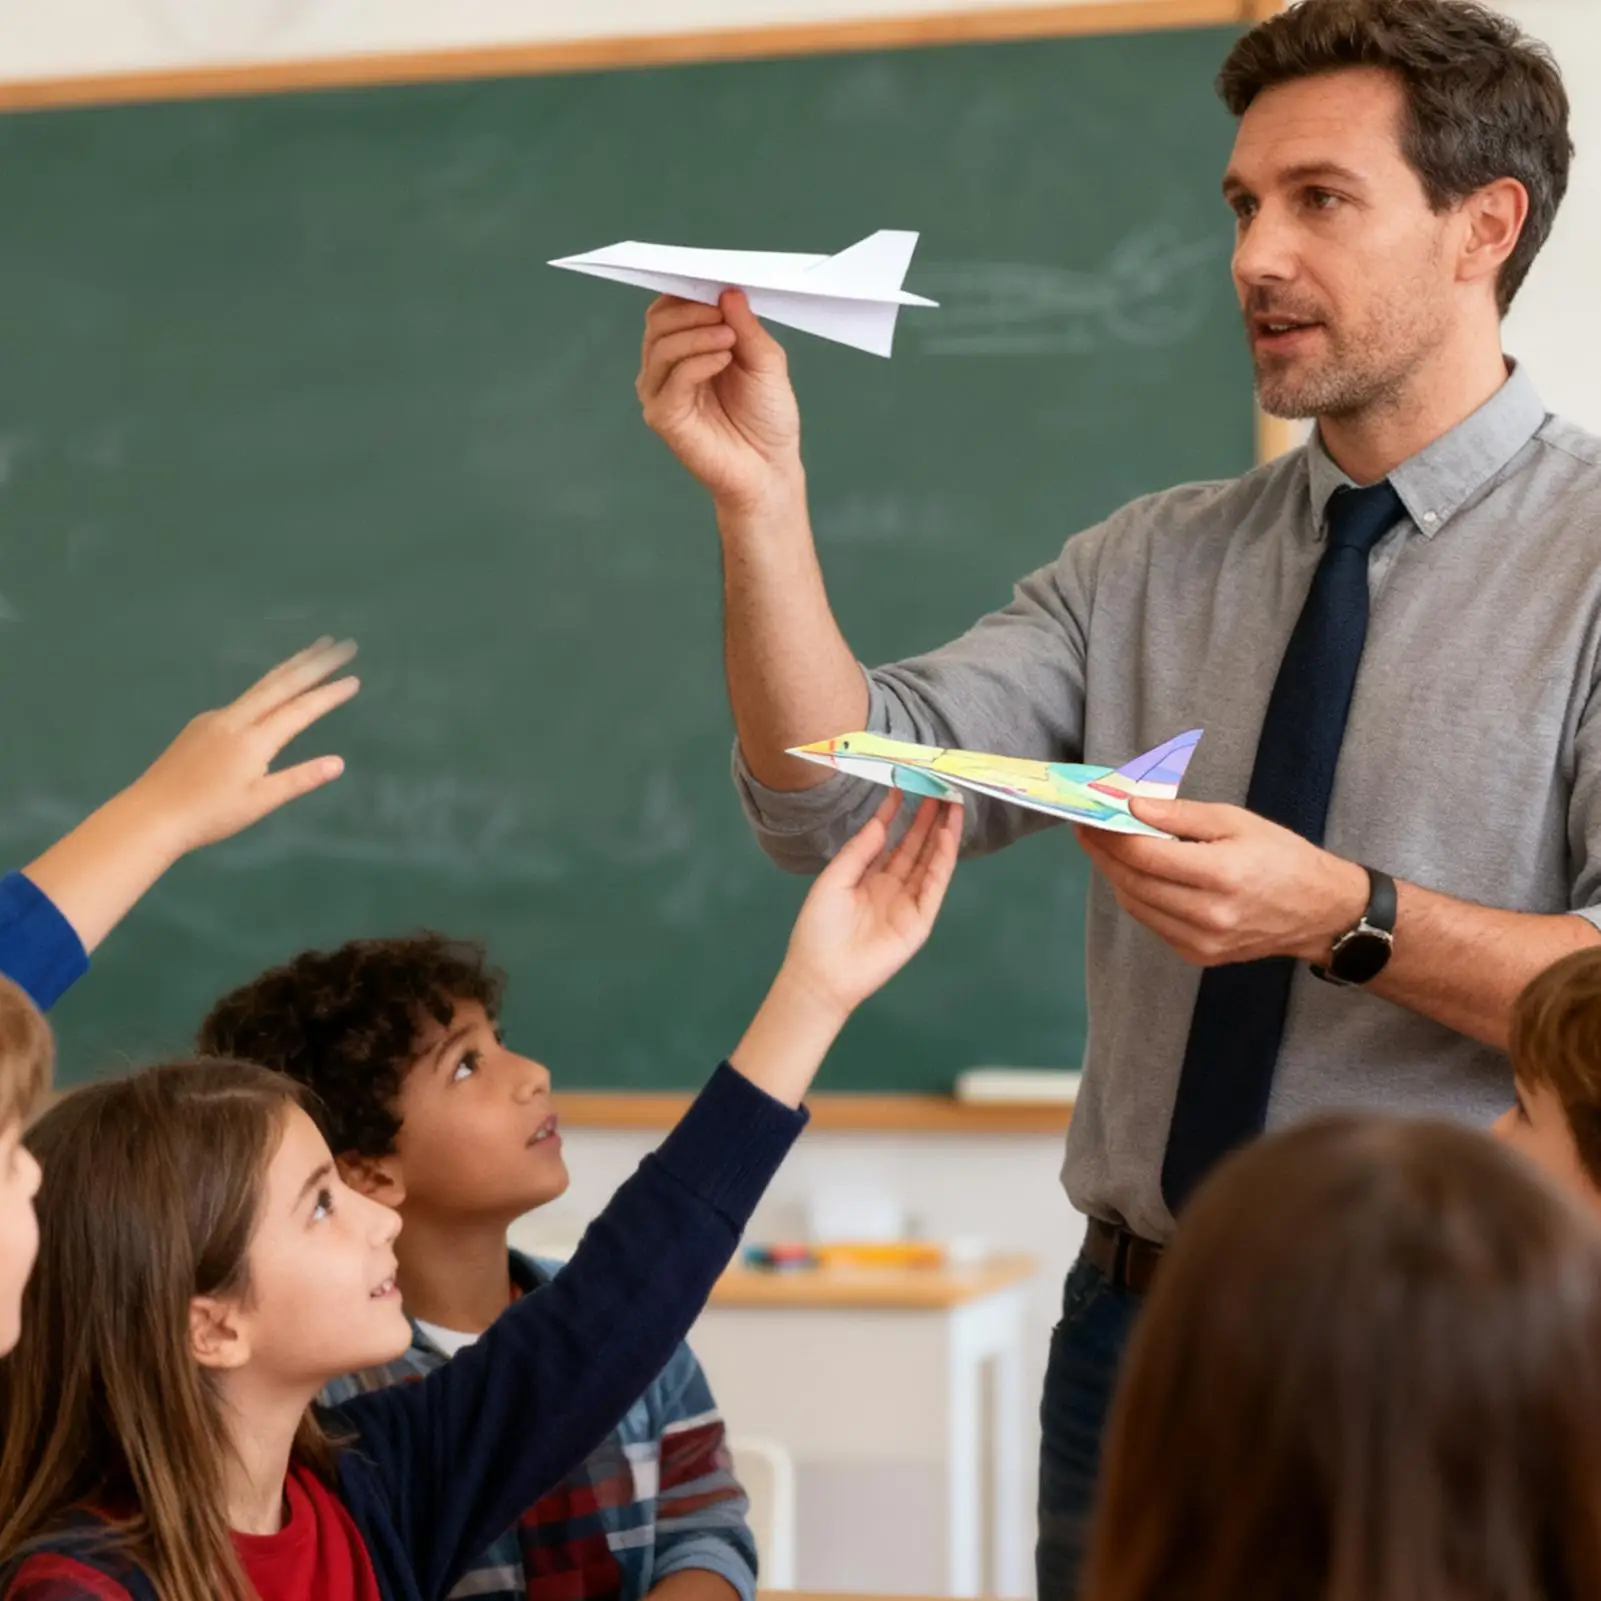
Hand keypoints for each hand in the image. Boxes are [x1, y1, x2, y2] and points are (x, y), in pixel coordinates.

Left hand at [125, 638, 359, 857]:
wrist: (150, 814)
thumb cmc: (209, 815)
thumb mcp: (260, 802)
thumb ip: (300, 779)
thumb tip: (338, 763)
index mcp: (253, 740)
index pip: (300, 710)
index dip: (328, 694)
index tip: (354, 679)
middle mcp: (235, 720)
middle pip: (281, 684)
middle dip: (314, 663)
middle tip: (341, 644)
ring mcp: (215, 718)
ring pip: (261, 685)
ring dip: (291, 666)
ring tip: (313, 650)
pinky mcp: (201, 724)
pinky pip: (243, 698)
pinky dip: (267, 686)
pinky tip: (271, 692)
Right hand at [636, 291, 803, 514]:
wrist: (771, 468)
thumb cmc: (767, 418)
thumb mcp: (766, 360)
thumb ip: (746, 326)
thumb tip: (727, 291)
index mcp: (687, 351)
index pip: (670, 309)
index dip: (688, 291)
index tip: (715, 282)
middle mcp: (667, 370)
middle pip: (659, 322)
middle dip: (691, 309)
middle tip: (723, 311)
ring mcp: (661, 393)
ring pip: (661, 346)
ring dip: (697, 333)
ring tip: (730, 338)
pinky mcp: (664, 417)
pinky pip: (671, 379)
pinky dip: (697, 362)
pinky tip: (723, 359)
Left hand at [780, 794, 963, 1020]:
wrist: (820, 973)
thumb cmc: (818, 928)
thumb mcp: (834, 879)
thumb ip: (860, 850)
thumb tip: (880, 821)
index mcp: (869, 878)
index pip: (890, 840)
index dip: (898, 815)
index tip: (906, 787)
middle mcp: (892, 887)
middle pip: (916, 847)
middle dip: (928, 818)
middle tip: (941, 788)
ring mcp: (909, 904)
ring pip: (931, 862)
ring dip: (942, 833)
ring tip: (952, 804)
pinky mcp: (920, 921)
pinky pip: (935, 885)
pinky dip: (943, 860)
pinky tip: (946, 835)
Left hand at [1074, 797, 1368, 966]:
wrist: (1321, 913)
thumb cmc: (1282, 857)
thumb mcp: (1237, 821)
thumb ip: (1181, 816)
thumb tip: (1133, 807)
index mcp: (1223, 875)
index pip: (1146, 855)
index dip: (1111, 836)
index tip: (1089, 817)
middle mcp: (1210, 914)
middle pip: (1134, 882)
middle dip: (1104, 854)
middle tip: (1086, 830)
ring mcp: (1202, 942)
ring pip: (1136, 905)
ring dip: (1115, 875)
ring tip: (1104, 849)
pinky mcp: (1199, 956)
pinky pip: (1153, 923)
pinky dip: (1137, 897)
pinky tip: (1134, 875)